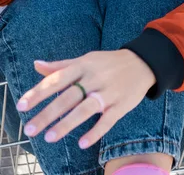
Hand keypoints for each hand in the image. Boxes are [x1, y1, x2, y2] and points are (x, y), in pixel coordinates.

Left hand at [16, 50, 155, 148]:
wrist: (142, 62)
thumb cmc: (108, 63)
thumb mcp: (85, 59)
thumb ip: (61, 66)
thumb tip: (36, 65)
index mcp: (83, 65)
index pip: (57, 79)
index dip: (39, 92)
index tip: (22, 106)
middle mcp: (94, 78)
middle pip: (68, 96)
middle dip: (48, 113)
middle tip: (29, 129)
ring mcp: (108, 92)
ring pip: (86, 108)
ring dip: (67, 123)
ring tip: (49, 137)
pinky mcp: (121, 105)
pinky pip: (108, 120)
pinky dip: (96, 131)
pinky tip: (82, 142)